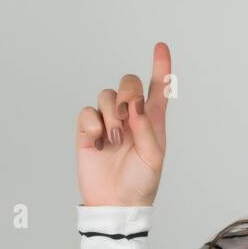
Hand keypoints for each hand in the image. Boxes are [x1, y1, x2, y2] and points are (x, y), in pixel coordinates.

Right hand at [76, 42, 172, 206]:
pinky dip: (92, 125)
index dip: (160, 66)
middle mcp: (130, 116)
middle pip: (128, 82)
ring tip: (114, 140)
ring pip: (105, 94)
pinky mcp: (88, 131)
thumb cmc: (141, 182)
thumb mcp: (153, 157)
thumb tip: (134, 104)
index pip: (158, 88)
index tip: (160, 46)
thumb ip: (146, 127)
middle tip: (127, 116)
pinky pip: (86, 112)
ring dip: (110, 114)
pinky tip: (99, 142)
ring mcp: (108, 122)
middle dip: (127, 92)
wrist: (115, 202)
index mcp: (152, 120)